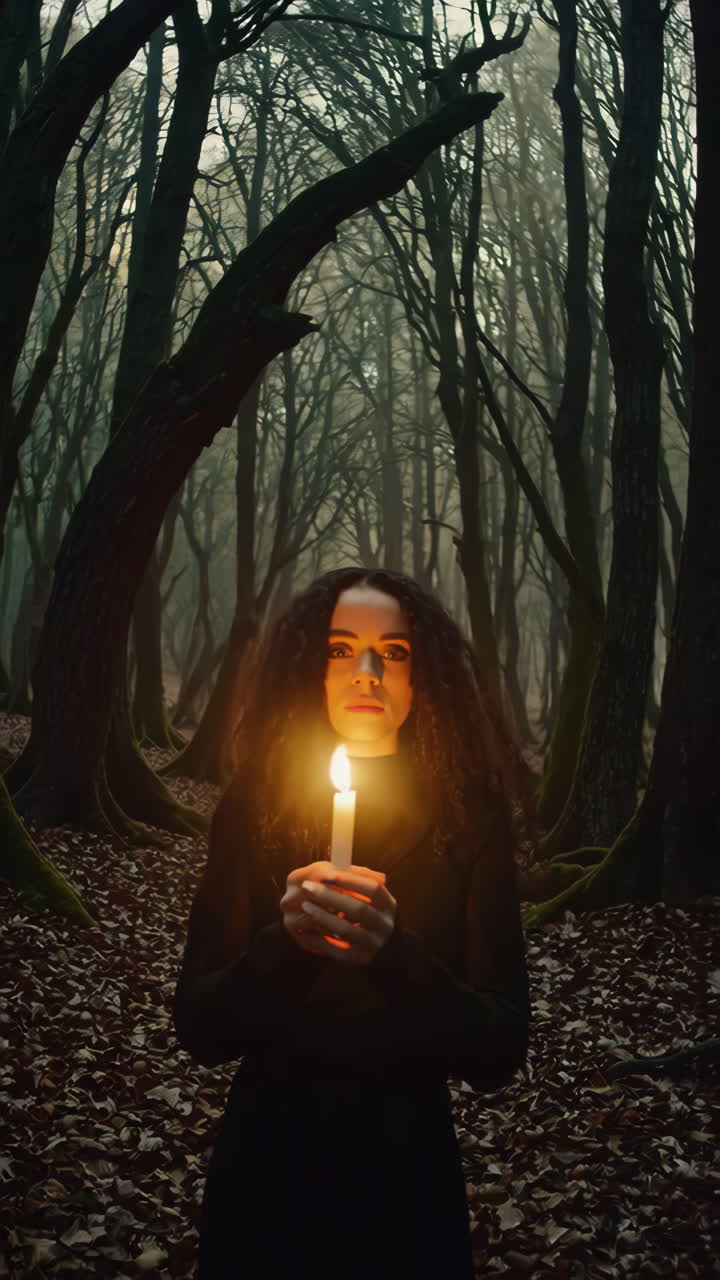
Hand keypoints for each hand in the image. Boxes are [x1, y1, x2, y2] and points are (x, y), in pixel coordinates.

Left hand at [279, 862, 396, 966]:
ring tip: (305, 905)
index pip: (373, 889)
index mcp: (389, 906)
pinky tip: (305, 929)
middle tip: (307, 887)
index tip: (328, 873)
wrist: (383, 949)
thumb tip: (341, 865)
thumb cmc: (370, 915)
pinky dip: (320, 939)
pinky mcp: (360, 960)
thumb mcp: (371, 898)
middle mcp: (385, 926)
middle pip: (359, 909)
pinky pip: (337, 950)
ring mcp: (373, 945)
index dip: (351, 880)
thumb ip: (358, 880)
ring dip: (323, 917)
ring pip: (346, 930)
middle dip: (331, 896)